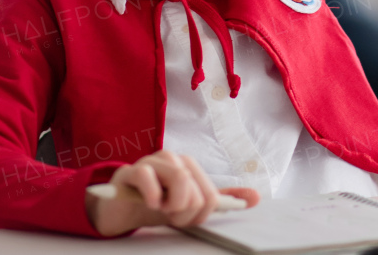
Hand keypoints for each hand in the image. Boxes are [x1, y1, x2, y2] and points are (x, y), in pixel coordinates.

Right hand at [85, 151, 259, 236]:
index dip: (201, 215)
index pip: (212, 196)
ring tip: (160, 208)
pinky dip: (152, 195)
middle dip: (185, 213)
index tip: (186, 219)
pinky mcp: (130, 170)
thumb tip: (256, 197)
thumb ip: (221, 199)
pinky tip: (150, 203)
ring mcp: (151, 162)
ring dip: (171, 205)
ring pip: (179, 178)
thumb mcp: (191, 205)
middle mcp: (173, 159)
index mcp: (190, 166)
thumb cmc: (157, 204)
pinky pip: (147, 176)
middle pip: (196, 190)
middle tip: (170, 215)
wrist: (121, 208)